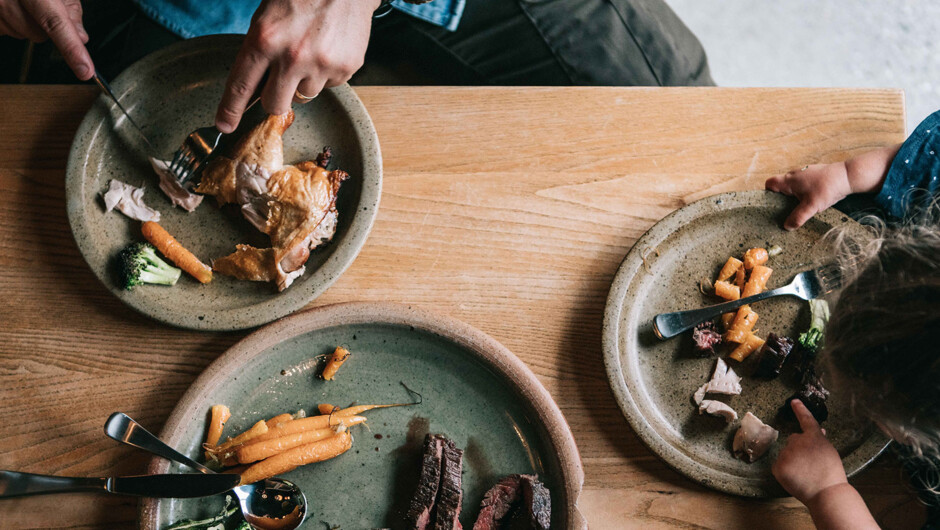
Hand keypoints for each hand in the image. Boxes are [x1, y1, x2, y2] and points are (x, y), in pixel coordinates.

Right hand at [0, 0, 92, 79]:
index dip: (72, 49)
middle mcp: (7, 0)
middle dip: (45, 25)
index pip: (56, 23)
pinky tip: (12, 6)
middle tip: (39, 3)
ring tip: (22, 2)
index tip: (85, 70)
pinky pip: (6, 32)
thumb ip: (70, 8)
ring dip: (27, 23)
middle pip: (39, 35)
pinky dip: (13, 22)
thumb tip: (81, 36)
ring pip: (22, 35)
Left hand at [215, 0, 379, 132]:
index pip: (241, 85)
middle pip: (275, 104)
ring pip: (304, 95)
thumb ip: (259, 50)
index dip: (230, 110)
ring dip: (304, 81)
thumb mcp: (267, 16)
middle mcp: (292, 57)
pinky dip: (326, 72)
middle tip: (280, 80)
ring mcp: (321, 65)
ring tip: (311, 51)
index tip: (225, 125)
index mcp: (265, 39)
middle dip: (274, 98)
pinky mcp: (345, 69)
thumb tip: (254, 86)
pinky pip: (329, 85)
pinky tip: (328, 48)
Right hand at [765, 162, 850, 229]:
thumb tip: (786, 227)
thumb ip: (798, 217)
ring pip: (793, 185)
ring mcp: (805, 173)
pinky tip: (813, 199)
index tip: (772, 205)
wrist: (848, 176)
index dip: (768, 194)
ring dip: (794, 195)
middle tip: (786, 210)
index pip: (770, 184)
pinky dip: (804, 191)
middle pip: (780, 185)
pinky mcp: (814, 174)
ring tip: (801, 206)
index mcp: (789, 180)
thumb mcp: (812, 206)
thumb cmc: (828, 188)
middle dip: (782, 198)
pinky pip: (803, 183)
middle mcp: (795, 174)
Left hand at [772, 400, 846, 504]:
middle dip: (799, 449)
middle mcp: (797, 441)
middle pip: (793, 440)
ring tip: (806, 473)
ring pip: (786, 453)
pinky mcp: (777, 465)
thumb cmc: (831, 474)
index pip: (806, 419)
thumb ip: (821, 441)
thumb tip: (819, 431)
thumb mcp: (830, 452)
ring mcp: (786, 453)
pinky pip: (779, 465)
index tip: (794, 401)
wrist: (826, 492)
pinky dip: (785, 470)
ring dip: (792, 460)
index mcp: (814, 437)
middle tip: (811, 465)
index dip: (800, 410)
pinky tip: (796, 477)